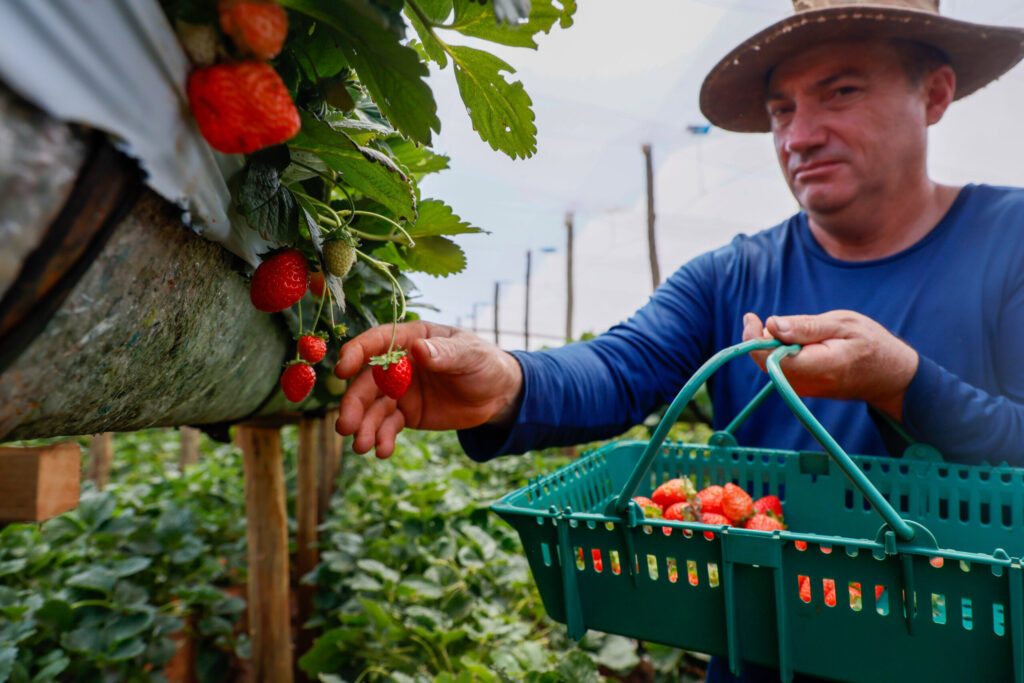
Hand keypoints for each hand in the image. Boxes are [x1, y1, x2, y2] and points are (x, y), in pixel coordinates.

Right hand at [334, 321, 523, 457]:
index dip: (357, 354)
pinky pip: (388, 426)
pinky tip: (383, 451)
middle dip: (354, 404)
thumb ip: (446, 353)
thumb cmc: (485, 363)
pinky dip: (382, 438)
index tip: (342, 371)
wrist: (498, 395)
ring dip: (364, 427)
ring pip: (373, 408)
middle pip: (368, 382)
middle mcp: (399, 364)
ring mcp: (400, 391)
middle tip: (345, 427)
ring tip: (363, 447)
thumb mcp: (471, 355)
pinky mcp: (406, 414)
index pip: (378, 342)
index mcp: (412, 339)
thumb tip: (419, 349)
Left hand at [741, 310, 918, 420]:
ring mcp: (804, 390)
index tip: (752, 317)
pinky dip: (779, 354)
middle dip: (759, 339)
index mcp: (818, 365)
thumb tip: (773, 324)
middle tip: (766, 320)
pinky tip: (794, 342)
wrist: (890, 375)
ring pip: (770, 367)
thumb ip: (806, 326)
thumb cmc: (871, 344)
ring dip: (770, 346)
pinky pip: (780, 371)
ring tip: (789, 330)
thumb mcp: (843, 324)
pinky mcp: (804, 389)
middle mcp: (808, 384)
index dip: (754, 338)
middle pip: (765, 363)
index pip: (770, 358)